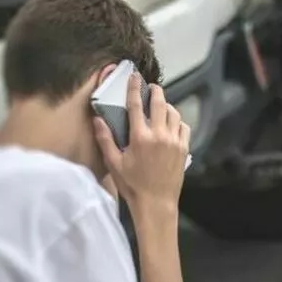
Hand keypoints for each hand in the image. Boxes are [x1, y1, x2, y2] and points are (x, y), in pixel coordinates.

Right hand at [93, 73, 189, 212]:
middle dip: (156, 92)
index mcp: (140, 137)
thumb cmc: (133, 185)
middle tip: (151, 87)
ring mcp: (174, 141)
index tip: (135, 77)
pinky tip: (172, 124)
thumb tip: (97, 119)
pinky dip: (178, 121)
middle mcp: (159, 135)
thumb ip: (105, 140)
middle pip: (160, 104)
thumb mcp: (114, 163)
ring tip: (161, 106)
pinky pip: (184, 127)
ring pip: (174, 113)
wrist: (156, 203)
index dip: (134, 88)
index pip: (137, 106)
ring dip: (167, 106)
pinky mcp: (183, 149)